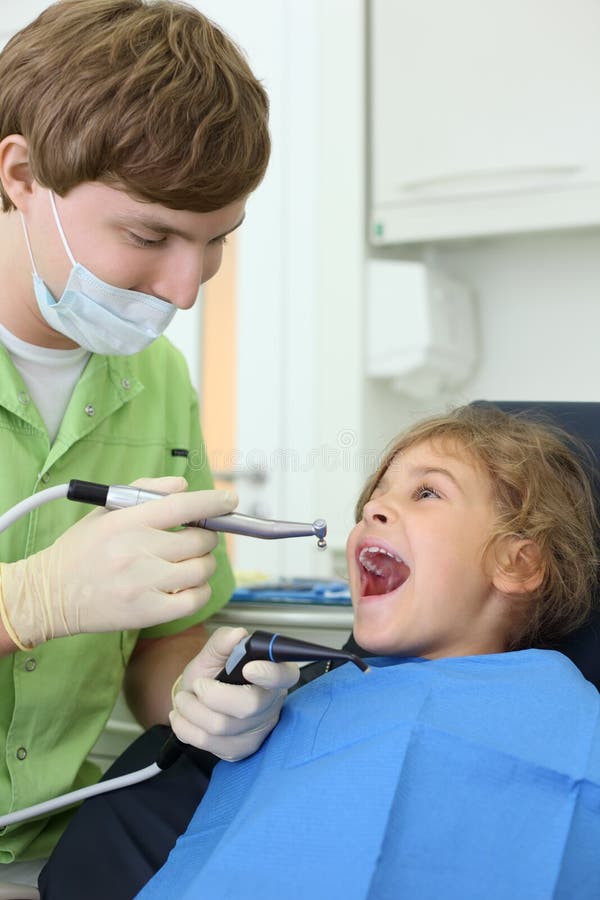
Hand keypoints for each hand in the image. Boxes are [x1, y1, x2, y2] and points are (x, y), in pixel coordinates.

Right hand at [0, 476, 236, 648]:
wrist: (47, 594)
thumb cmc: (80, 551)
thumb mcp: (106, 510)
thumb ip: (146, 490)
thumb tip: (183, 486)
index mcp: (128, 521)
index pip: (185, 505)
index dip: (214, 502)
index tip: (228, 502)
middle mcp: (138, 550)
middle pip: (200, 540)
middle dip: (205, 537)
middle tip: (195, 539)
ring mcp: (144, 583)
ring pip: (202, 569)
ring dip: (203, 564)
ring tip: (188, 562)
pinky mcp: (148, 612)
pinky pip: (195, 599)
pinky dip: (200, 591)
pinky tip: (186, 585)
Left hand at [170, 626, 299, 760]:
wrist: (197, 700)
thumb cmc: (211, 674)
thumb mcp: (213, 653)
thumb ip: (222, 641)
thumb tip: (236, 635)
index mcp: (273, 673)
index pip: (285, 675)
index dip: (269, 674)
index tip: (248, 668)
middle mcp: (272, 703)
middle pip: (249, 706)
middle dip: (212, 696)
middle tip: (196, 686)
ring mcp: (259, 729)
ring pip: (224, 727)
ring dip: (193, 711)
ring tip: (184, 700)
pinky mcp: (242, 749)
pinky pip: (211, 743)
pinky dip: (187, 729)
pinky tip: (183, 718)